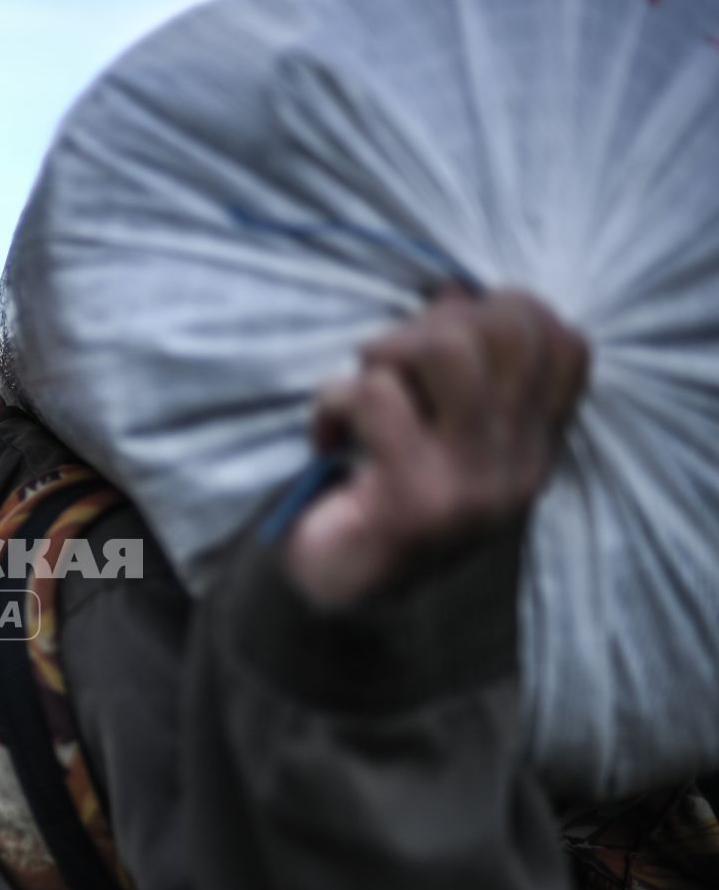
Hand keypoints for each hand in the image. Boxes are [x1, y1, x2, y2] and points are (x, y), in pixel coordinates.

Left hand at [284, 290, 587, 607]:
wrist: (329, 601)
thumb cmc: (369, 502)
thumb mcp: (427, 431)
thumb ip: (454, 373)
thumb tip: (453, 288)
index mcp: (530, 449)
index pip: (565, 344)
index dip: (500, 312)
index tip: (438, 337)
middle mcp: (515, 468)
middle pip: (508, 329)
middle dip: (433, 322)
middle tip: (384, 365)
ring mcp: (469, 486)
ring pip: (446, 349)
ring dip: (384, 353)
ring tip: (358, 393)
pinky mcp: (411, 499)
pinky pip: (373, 396)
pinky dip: (331, 403)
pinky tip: (325, 440)